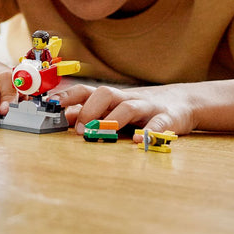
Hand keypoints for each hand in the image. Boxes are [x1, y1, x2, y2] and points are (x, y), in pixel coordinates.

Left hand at [58, 83, 196, 135]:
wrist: (183, 101)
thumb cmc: (141, 109)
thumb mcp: (116, 109)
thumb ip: (92, 112)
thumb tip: (64, 116)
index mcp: (112, 98)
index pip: (86, 91)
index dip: (67, 97)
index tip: (50, 106)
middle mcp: (127, 98)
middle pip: (105, 93)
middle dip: (89, 110)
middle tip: (78, 129)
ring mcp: (147, 107)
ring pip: (129, 107)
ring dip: (113, 120)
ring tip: (100, 132)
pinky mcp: (167, 119)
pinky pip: (158, 125)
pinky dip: (149, 133)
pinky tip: (139, 142)